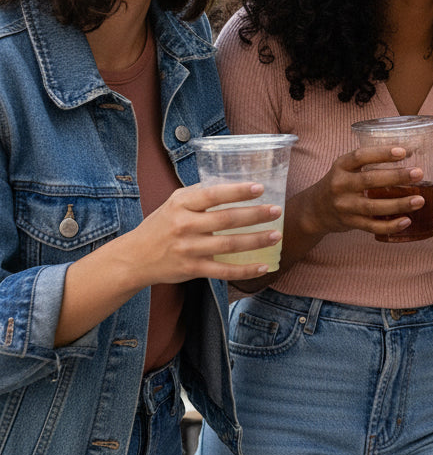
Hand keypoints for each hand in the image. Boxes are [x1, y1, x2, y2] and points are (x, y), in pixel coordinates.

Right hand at [124, 182, 283, 284]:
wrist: (134, 258)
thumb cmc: (161, 225)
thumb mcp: (174, 203)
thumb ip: (200, 193)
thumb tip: (233, 183)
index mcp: (181, 204)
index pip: (212, 195)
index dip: (237, 191)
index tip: (259, 188)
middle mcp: (184, 226)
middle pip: (225, 219)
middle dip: (255, 215)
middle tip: (277, 210)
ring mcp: (188, 249)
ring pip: (229, 245)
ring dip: (256, 240)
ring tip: (276, 235)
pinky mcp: (192, 269)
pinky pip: (224, 271)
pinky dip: (245, 270)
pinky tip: (263, 266)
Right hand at [290, 145, 425, 240]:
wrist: (315, 209)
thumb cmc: (341, 183)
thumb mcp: (347, 168)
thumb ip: (371, 161)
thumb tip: (411, 152)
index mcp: (341, 166)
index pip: (360, 156)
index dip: (382, 153)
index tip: (403, 152)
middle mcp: (340, 185)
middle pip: (370, 180)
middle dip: (396, 176)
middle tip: (418, 173)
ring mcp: (344, 206)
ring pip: (373, 206)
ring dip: (399, 204)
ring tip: (420, 200)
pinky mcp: (350, 223)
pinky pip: (372, 226)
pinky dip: (390, 226)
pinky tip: (407, 221)